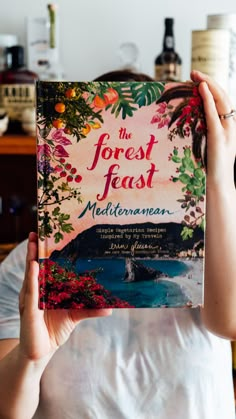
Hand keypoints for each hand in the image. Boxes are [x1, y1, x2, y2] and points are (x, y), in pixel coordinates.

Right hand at [19, 232, 111, 360]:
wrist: (42, 351)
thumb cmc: (55, 329)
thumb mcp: (75, 315)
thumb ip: (90, 309)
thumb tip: (110, 307)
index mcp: (44, 289)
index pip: (43, 266)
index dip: (43, 252)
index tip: (45, 235)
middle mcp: (34, 291)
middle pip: (34, 266)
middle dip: (34, 249)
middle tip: (37, 231)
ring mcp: (30, 300)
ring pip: (30, 275)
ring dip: (31, 258)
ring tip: (34, 243)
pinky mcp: (29, 311)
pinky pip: (31, 292)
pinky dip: (32, 278)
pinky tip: (34, 266)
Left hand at [191, 70, 235, 189]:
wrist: (218, 186)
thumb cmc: (210, 170)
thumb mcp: (207, 146)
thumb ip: (204, 133)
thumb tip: (190, 123)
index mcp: (228, 127)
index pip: (222, 101)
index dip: (211, 88)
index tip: (197, 79)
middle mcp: (231, 126)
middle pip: (223, 97)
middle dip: (209, 81)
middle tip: (194, 72)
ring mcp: (227, 132)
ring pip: (221, 101)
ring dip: (208, 85)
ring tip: (196, 75)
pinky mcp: (219, 138)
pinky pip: (213, 115)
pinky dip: (208, 100)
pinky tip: (201, 89)